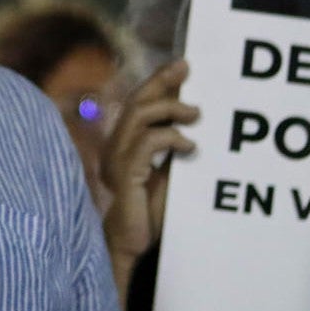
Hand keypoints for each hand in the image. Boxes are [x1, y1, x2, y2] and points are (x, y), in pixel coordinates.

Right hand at [100, 59, 197, 262]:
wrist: (132, 243)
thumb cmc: (150, 213)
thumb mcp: (168, 173)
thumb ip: (172, 148)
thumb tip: (195, 120)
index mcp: (123, 144)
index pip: (138, 104)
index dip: (157, 82)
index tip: (181, 67)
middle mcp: (115, 146)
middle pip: (135, 102)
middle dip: (161, 82)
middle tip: (186, 69)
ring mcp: (116, 159)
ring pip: (138, 116)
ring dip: (169, 109)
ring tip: (195, 114)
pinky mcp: (124, 172)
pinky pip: (147, 142)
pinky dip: (171, 138)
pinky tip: (189, 147)